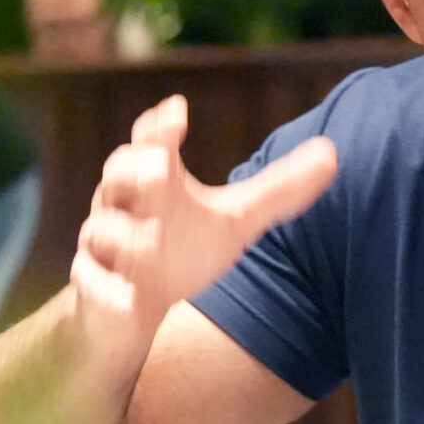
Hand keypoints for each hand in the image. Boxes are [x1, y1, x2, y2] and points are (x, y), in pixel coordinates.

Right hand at [70, 95, 337, 348]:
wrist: (136, 309)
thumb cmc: (183, 252)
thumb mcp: (236, 222)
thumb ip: (278, 191)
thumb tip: (333, 155)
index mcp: (156, 180)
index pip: (152, 141)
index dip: (160, 127)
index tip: (177, 113)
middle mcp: (123, 204)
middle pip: (117, 172)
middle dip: (135, 167)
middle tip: (160, 169)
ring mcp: (104, 245)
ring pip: (102, 230)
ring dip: (125, 235)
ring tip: (154, 240)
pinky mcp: (93, 285)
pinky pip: (91, 283)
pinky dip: (106, 290)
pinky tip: (127, 301)